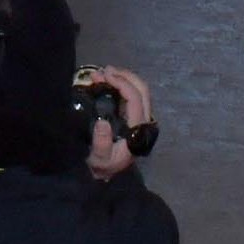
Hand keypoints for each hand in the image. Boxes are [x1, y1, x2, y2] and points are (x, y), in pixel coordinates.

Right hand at [83, 65, 154, 180]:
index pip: (136, 99)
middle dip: (124, 76)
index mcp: (138, 130)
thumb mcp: (99, 158)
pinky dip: (121, 83)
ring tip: (102, 74)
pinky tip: (107, 81)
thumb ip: (101, 143)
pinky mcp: (135, 116)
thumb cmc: (102, 165)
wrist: (106, 172)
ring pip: (139, 90)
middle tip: (104, 71)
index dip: (122, 84)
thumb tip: (102, 122)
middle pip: (142, 90)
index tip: (104, 76)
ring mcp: (140, 118)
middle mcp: (144, 122)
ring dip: (122, 78)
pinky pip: (133, 94)